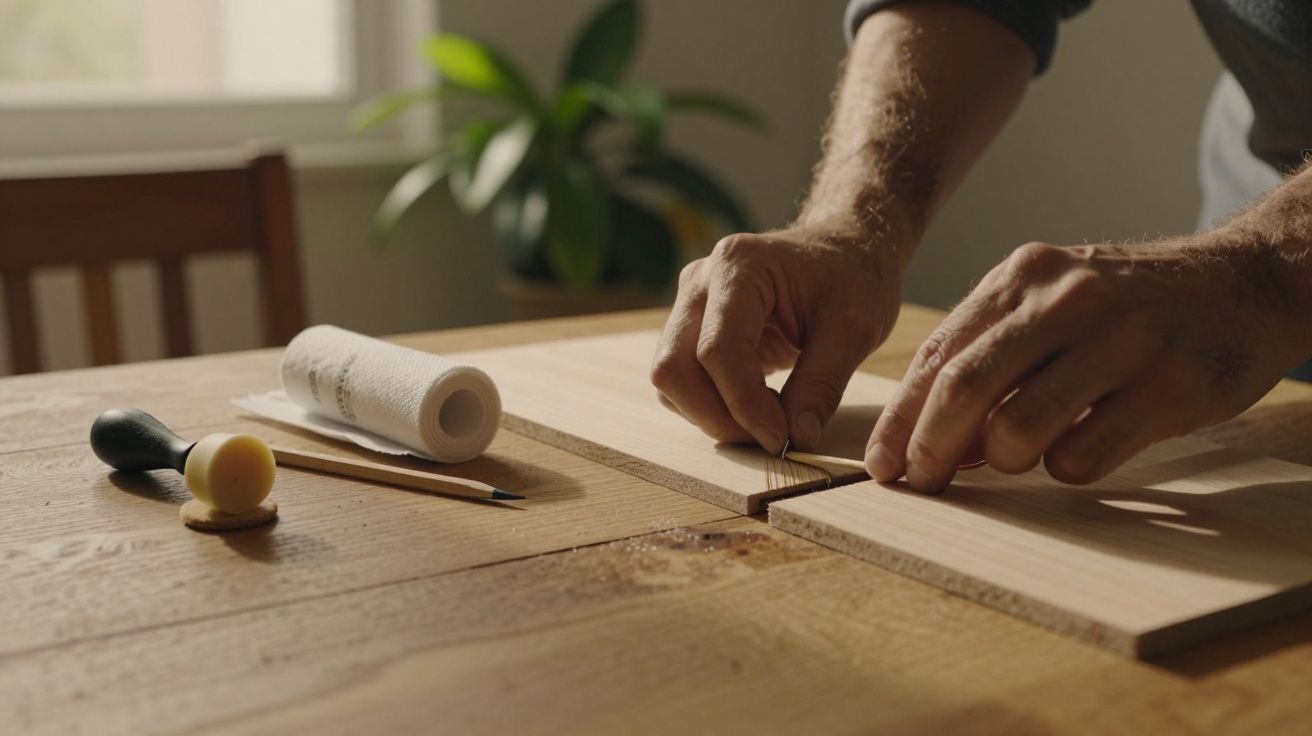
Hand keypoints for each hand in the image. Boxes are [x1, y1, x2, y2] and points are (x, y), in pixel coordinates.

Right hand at [651, 224, 903, 452]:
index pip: (717, 349)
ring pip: (670, 378)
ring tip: (767, 422)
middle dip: (717, 415)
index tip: (781, 438)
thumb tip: (797, 439)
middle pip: (674, 366)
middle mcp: (700, 282)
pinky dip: (711, 406)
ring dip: (711, 414)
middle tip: (770, 438)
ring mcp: (690, 304)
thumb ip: (823, 383)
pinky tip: (755, 407)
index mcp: (738, 266)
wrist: (844, 252)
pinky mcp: (692, 329)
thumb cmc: (851, 277)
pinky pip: (681, 380)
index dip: (744, 404)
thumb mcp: (853, 328)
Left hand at [865, 237, 1311, 492]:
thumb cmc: (1127, 307)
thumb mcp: (1051, 303)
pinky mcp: (1170, 386)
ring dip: (1003, 461)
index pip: (938, 355)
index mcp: (1025, 277)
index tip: (883, 465)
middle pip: (964, 388)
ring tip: (1020, 455)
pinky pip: (1083, 457)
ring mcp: (1122, 340)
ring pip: (1018, 429)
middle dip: (930, 448)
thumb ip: (990, 355)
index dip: (902, 418)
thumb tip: (929, 438)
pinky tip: (1084, 447)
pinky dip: (1067, 468)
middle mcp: (1067, 300)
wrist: (1244, 283)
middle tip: (922, 483)